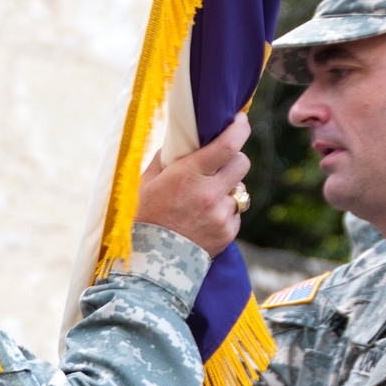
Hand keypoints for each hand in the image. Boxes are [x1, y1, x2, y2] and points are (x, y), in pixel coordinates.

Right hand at [134, 113, 250, 256]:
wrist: (150, 264)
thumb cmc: (144, 219)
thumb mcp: (146, 183)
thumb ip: (166, 159)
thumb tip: (182, 140)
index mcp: (189, 175)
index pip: (227, 145)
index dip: (239, 128)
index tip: (240, 120)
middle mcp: (210, 194)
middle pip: (242, 163)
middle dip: (234, 160)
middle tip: (221, 163)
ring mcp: (221, 215)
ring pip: (239, 190)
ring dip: (228, 190)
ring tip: (206, 200)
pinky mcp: (228, 234)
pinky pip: (236, 214)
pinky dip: (226, 213)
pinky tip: (206, 220)